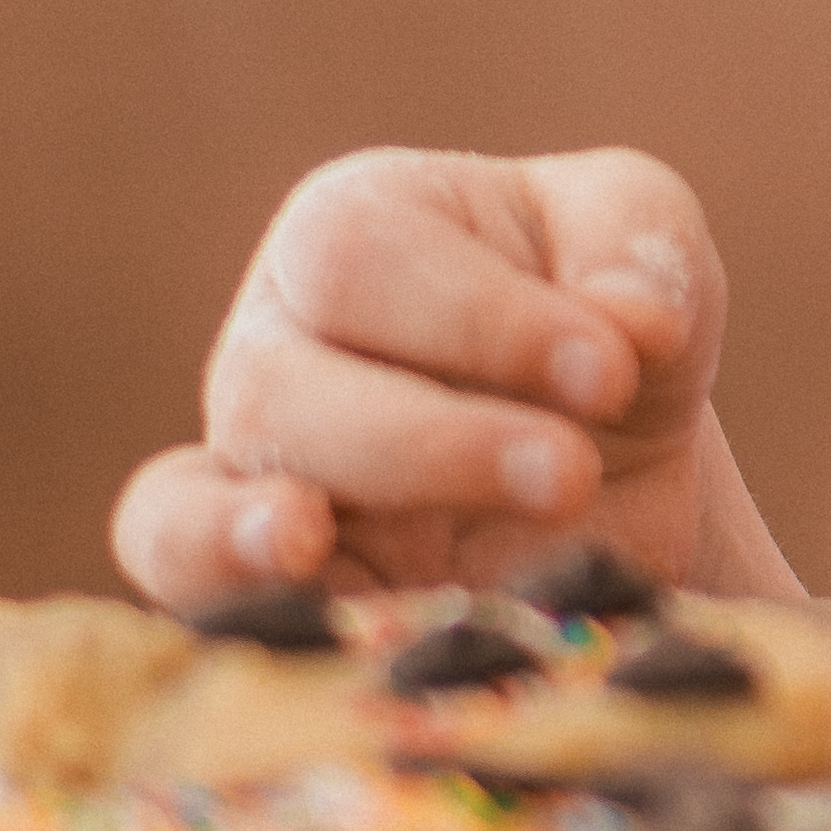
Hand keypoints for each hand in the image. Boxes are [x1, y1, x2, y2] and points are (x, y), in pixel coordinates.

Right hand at [111, 149, 731, 616]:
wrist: (620, 462)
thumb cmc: (609, 316)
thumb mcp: (646, 240)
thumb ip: (642, 256)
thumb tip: (632, 328)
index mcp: (357, 229)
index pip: (362, 257)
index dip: (480, 318)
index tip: (614, 370)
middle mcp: (276, 350)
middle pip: (278, 390)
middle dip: (433, 442)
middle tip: (568, 474)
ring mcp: (251, 480)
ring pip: (192, 504)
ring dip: (271, 533)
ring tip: (317, 542)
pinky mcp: (268, 597)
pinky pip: (184, 596)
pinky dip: (220, 595)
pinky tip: (301, 601)